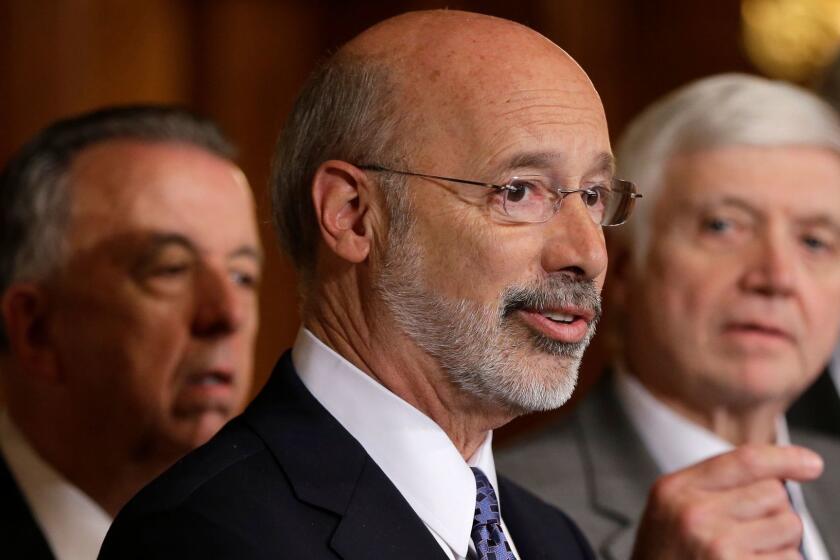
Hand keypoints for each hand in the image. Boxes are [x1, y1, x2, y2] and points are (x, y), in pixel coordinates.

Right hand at [631, 444, 822, 559]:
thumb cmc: (663, 558)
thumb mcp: (670, 509)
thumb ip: (711, 485)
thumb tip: (776, 474)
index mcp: (675, 489)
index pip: (745, 460)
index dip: (785, 458)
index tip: (809, 464)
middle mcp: (694, 513)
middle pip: (774, 494)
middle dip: (772, 513)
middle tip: (745, 534)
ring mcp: (717, 545)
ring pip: (788, 527)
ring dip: (779, 543)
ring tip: (745, 555)